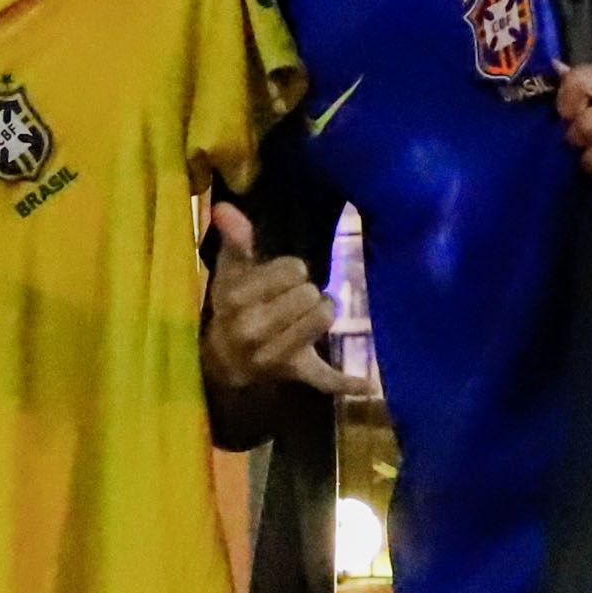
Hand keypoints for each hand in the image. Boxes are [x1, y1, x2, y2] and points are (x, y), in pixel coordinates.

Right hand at [200, 205, 352, 404]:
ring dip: (321, 312)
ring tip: (305, 315)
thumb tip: (224, 207)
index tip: (277, 280)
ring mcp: (277, 356)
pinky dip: (346, 382)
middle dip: (305, 292)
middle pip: (310, 293)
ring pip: (324, 319)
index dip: (290, 271)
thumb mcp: (230, 272)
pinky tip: (367, 385)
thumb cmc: (232, 307)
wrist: (224, 359)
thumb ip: (234, 239)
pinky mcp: (297, 373)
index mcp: (238, 300)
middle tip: (290, 300)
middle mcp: (255, 329)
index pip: (293, 270)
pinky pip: (326, 379)